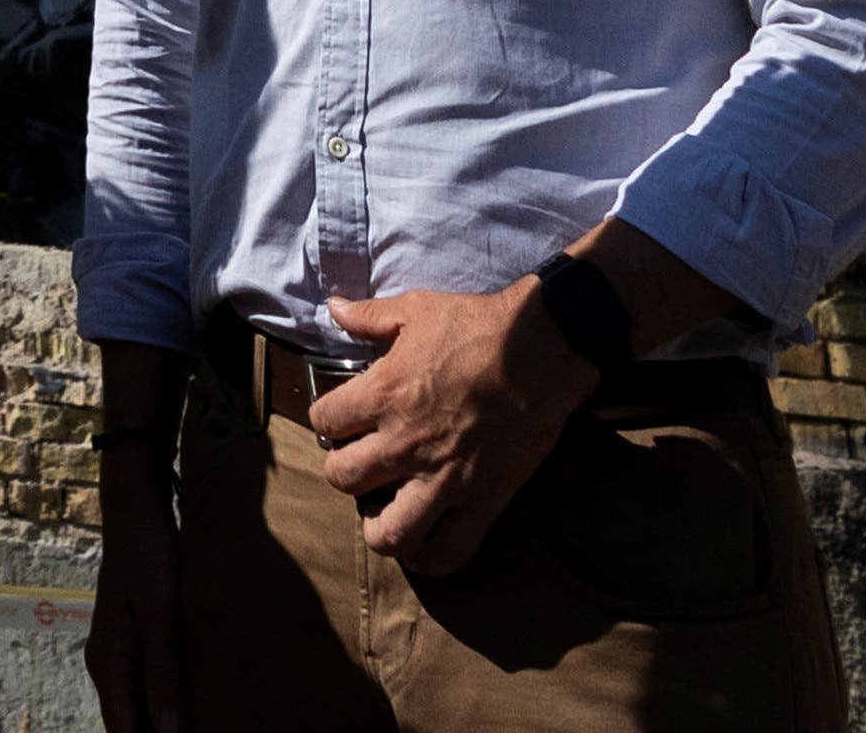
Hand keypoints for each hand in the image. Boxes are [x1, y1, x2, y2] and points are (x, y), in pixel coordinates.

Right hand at [84, 455, 184, 732]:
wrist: (136, 512)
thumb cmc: (149, 557)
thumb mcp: (160, 613)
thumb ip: (164, 672)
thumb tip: (167, 732)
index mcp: (109, 663)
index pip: (123, 732)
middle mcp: (107, 664)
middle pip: (129, 724)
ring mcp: (118, 654)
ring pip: (138, 707)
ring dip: (164, 724)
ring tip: (204, 728)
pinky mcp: (133, 642)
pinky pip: (145, 687)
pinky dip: (165, 702)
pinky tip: (193, 708)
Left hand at [311, 275, 592, 567]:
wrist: (541, 349)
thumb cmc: (478, 326)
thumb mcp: (416, 309)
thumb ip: (368, 316)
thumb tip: (332, 307)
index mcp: (383, 396)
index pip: (324, 422)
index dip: (327, 420)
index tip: (341, 419)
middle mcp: (404, 444)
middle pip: (343, 479)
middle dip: (344, 471)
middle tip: (361, 463)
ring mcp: (443, 479)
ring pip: (388, 533)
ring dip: (377, 527)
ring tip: (383, 511)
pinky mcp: (482, 500)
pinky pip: (449, 551)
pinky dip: (431, 558)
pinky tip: (424, 543)